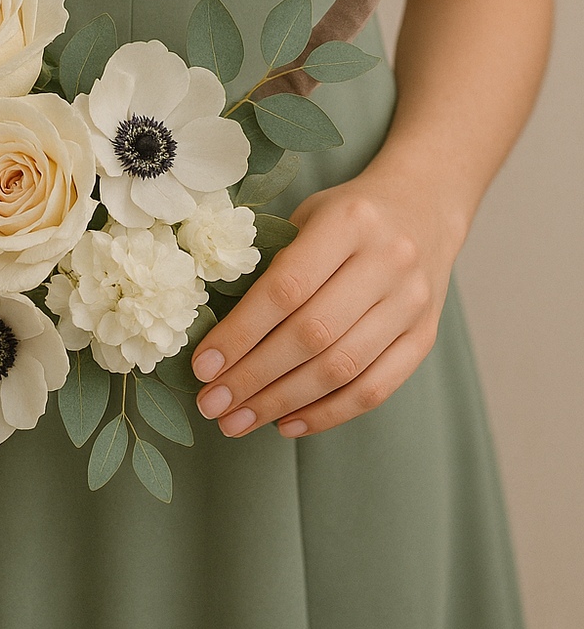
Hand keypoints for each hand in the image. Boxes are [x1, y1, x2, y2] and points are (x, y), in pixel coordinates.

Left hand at [189, 170, 467, 437]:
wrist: (423, 204)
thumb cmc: (346, 214)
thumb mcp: (307, 217)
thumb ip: (272, 265)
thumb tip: (219, 338)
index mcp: (348, 221)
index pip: (286, 289)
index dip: (241, 333)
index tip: (203, 367)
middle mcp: (387, 261)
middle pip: (312, 335)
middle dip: (254, 377)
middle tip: (212, 405)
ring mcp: (412, 302)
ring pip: (342, 369)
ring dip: (282, 402)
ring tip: (238, 421)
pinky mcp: (425, 336)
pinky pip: (376, 389)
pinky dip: (328, 413)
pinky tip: (288, 423)